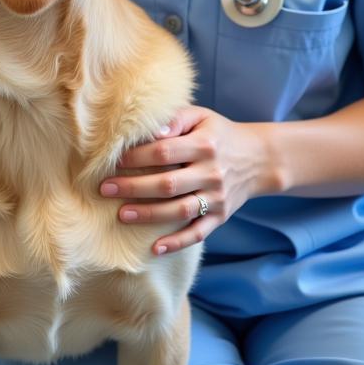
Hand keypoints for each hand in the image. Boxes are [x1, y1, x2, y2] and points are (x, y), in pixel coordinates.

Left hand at [100, 105, 274, 255]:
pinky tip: (155, 248)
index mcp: (204, 145)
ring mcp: (217, 197)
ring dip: (149, 215)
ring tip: (121, 215)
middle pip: (167, 184)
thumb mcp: (201, 116)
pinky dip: (177, 242)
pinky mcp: (221, 217)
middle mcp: (212, 172)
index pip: (164, 152)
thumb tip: (150, 131)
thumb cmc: (218, 133)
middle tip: (105, 188)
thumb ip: (174, 120)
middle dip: (133, 187)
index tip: (113, 160)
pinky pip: (198, 233)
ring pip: (179, 210)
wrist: (258, 158)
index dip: (136, 157)